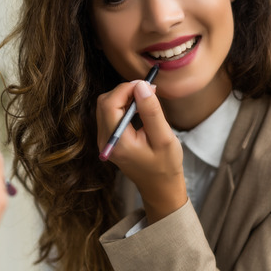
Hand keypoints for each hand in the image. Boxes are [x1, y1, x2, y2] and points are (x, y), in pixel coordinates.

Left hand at [96, 80, 186, 222]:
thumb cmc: (165, 165)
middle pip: (105, 102)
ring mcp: (105, 140)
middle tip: (148, 90)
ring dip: (124, 97)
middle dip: (125, 91)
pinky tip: (140, 109)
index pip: (110, 104)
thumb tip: (141, 86)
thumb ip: (151, 111)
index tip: (146, 84)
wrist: (160, 186)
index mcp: (118, 141)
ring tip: (146, 99)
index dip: (126, 88)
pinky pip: (110, 113)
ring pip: (106, 106)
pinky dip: (123, 105)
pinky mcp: (109, 138)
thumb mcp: (164, 138)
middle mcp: (105, 140)